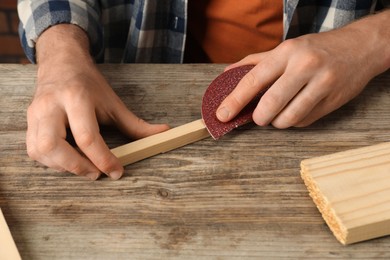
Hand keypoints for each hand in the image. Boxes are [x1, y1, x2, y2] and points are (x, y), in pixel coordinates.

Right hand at [26, 25, 168, 179]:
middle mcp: (51, 105)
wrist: (61, 64)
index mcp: (76, 97)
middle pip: (53, 145)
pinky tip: (68, 160)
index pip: (87, 136)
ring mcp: (35, 114)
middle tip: (96, 173)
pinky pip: (33, 151)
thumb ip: (136, 124)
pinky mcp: (28, 122)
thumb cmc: (88, 84)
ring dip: (62, 167)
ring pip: (39, 151)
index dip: (103, 159)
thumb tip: (164, 134)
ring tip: (84, 167)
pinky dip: (51, 162)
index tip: (117, 171)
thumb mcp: (114, 102)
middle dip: (76, 167)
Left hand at [217, 10, 389, 128]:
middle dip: (258, 117)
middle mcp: (305, 67)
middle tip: (257, 117)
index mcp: (288, 52)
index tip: (222, 115)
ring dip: (277, 122)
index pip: (254, 79)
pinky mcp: (333, 101)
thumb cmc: (316, 49)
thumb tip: (227, 75)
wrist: (360, 48)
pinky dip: (294, 122)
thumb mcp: (286, 48)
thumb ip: (255, 62)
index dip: (235, 100)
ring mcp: (322, 84)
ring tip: (277, 114)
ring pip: (288, 118)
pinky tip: (296, 110)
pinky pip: (304, 122)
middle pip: (270, 104)